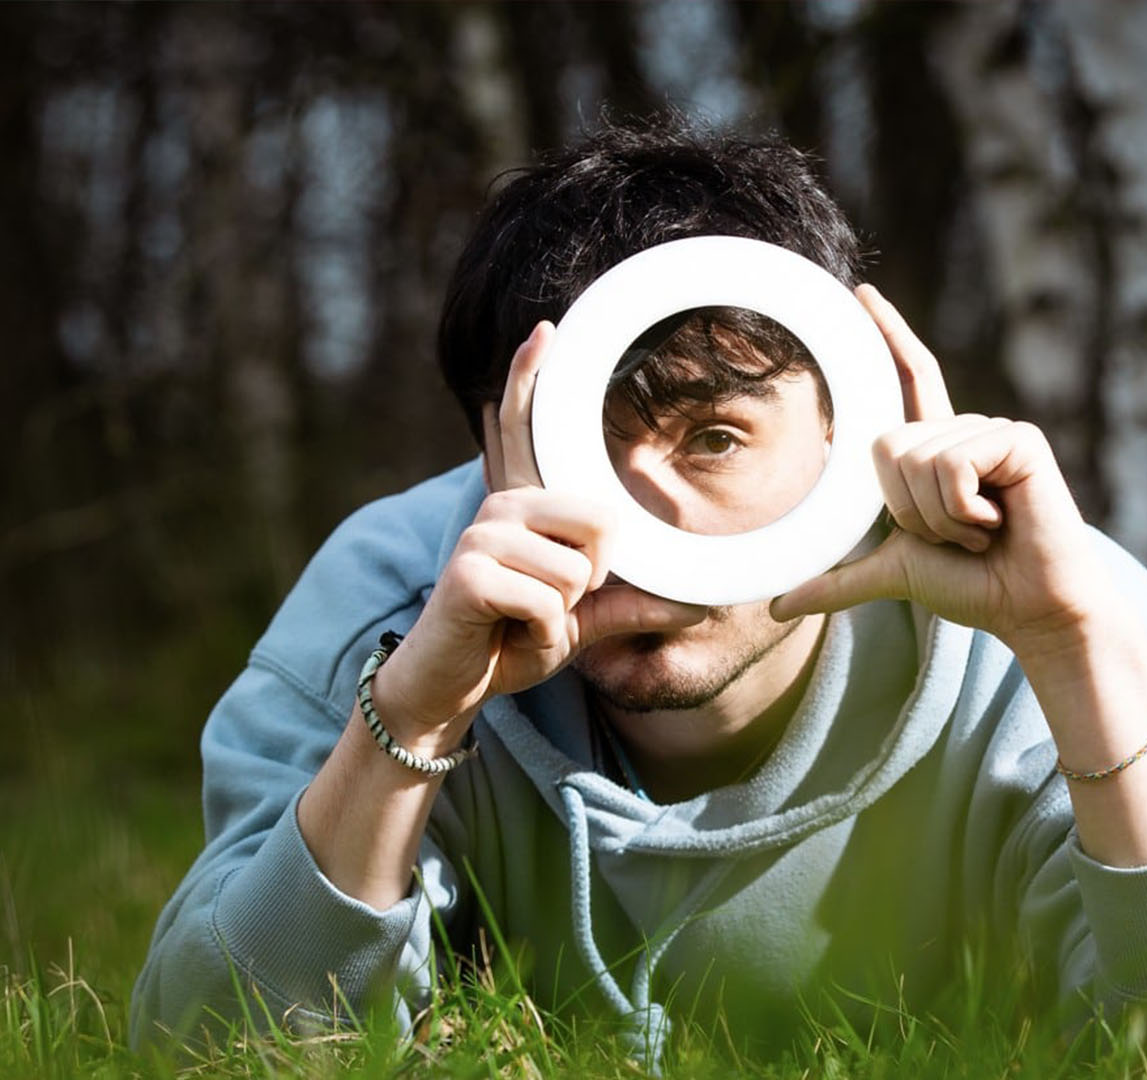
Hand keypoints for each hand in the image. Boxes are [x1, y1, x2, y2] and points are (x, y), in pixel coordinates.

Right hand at [371, 322, 707, 753]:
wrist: (449, 687)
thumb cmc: (510, 643)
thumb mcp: (578, 622)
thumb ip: (628, 605)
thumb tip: (696, 605)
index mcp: (525, 506)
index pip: (527, 431)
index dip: (530, 379)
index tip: (544, 329)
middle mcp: (501, 506)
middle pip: (602, 523)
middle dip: (596, 580)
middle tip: (552, 606)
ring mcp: (483, 536)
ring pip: (579, 573)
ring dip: (564, 618)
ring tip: (524, 624)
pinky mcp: (471, 573)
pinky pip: (550, 604)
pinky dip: (543, 637)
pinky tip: (510, 637)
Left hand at [770, 286, 1117, 659]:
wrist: (1031, 608)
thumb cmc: (975, 588)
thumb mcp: (894, 575)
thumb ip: (837, 582)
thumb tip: (778, 608)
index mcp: (937, 450)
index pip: (908, 378)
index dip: (887, 333)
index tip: (861, 293)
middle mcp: (963, 430)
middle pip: (886, 444)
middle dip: (908, 510)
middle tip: (956, 534)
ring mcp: (992, 429)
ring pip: (916, 458)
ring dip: (939, 518)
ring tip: (980, 533)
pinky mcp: (1018, 439)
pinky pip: (952, 464)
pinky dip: (963, 510)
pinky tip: (999, 522)